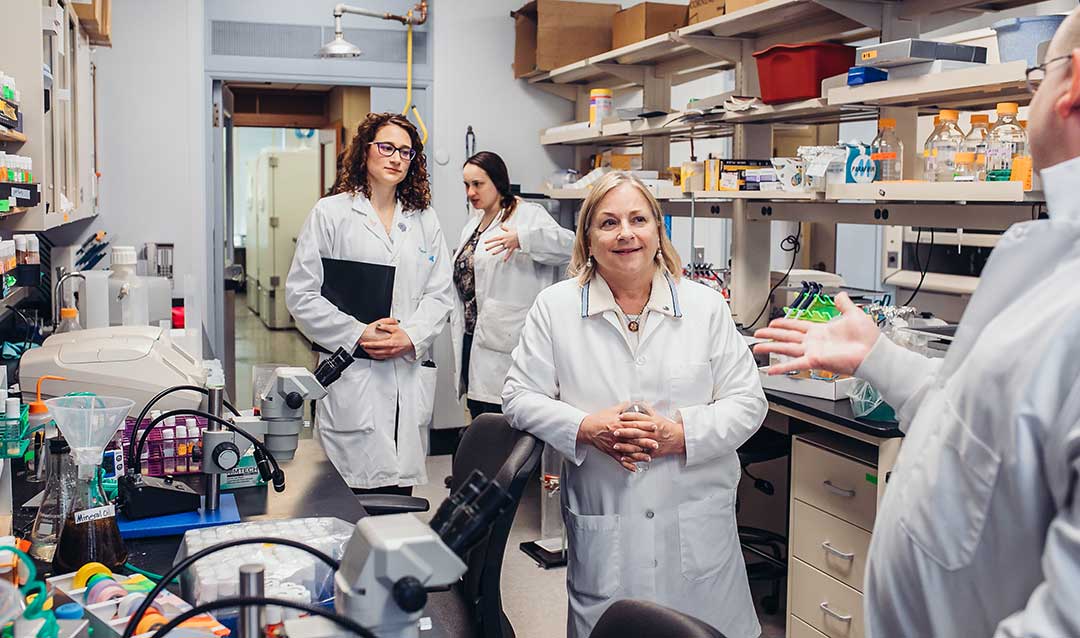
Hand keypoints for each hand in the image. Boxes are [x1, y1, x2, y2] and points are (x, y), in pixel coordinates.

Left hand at [360, 320, 414, 359]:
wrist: (412, 342)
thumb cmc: (405, 336)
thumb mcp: (396, 329)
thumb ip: (386, 326)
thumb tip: (379, 326)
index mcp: (390, 343)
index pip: (376, 345)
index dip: (368, 345)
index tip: (363, 344)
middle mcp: (390, 350)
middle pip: (375, 352)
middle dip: (368, 350)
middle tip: (362, 347)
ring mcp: (391, 354)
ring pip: (378, 356)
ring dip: (371, 354)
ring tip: (366, 351)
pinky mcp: (392, 356)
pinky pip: (382, 358)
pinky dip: (376, 356)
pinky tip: (374, 354)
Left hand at [483, 224, 519, 260]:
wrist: (522, 235)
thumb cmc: (517, 232)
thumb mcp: (510, 228)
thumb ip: (504, 228)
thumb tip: (501, 225)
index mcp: (503, 236)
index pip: (494, 238)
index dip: (489, 240)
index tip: (485, 242)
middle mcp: (504, 241)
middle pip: (496, 244)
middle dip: (490, 246)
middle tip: (486, 249)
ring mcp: (508, 245)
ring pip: (501, 249)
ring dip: (496, 251)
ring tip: (492, 253)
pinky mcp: (512, 248)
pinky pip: (508, 253)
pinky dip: (506, 257)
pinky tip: (504, 260)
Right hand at [578, 403, 652, 471]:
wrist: (586, 428)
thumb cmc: (598, 419)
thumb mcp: (611, 410)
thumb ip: (623, 407)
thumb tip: (631, 403)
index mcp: (619, 424)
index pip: (635, 424)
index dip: (645, 425)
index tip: (655, 426)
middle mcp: (618, 435)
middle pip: (634, 439)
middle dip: (646, 442)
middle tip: (656, 444)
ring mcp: (614, 444)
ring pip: (629, 451)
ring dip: (639, 455)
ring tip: (649, 457)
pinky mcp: (610, 451)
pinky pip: (620, 460)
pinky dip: (627, 465)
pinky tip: (634, 468)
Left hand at [615, 410, 684, 459]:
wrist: (679, 439)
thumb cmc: (667, 427)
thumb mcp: (658, 416)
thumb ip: (647, 410)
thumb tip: (639, 403)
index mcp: (653, 422)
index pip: (639, 418)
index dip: (629, 417)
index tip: (620, 417)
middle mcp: (652, 432)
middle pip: (636, 431)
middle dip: (624, 431)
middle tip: (614, 431)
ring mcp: (652, 443)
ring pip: (637, 444)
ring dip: (625, 445)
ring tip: (615, 445)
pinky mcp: (652, 452)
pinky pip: (641, 455)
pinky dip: (632, 457)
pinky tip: (623, 457)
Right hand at [752, 292, 880, 375]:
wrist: (874, 353)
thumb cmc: (867, 338)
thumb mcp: (854, 314)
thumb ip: (844, 304)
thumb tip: (840, 295)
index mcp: (821, 331)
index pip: (797, 326)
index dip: (784, 324)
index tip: (773, 323)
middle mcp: (814, 342)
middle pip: (787, 337)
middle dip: (771, 335)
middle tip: (757, 335)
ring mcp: (813, 351)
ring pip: (786, 348)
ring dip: (771, 348)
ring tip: (757, 348)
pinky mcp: (816, 360)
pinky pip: (795, 364)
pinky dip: (782, 367)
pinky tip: (770, 370)